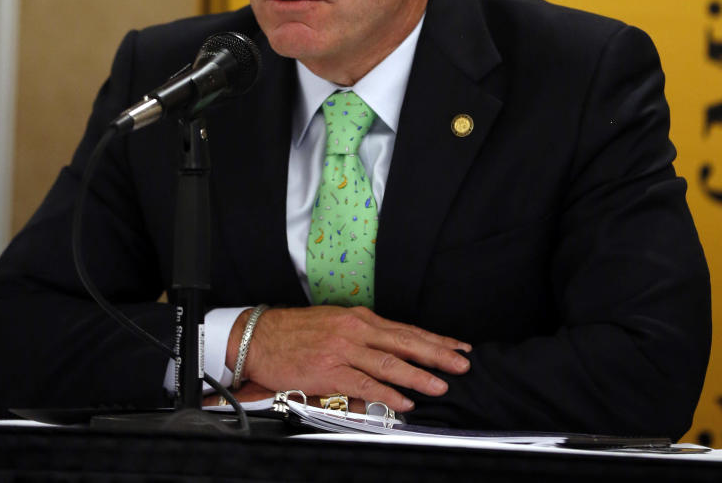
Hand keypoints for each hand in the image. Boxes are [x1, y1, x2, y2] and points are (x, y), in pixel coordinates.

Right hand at [228, 305, 470, 412]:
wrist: (260, 337)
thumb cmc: (297, 333)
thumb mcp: (336, 326)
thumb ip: (364, 342)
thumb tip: (392, 361)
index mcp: (360, 319)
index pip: (406, 329)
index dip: (435, 339)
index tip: (459, 346)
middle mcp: (356, 330)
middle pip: (405, 342)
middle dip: (437, 353)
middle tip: (462, 364)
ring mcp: (343, 350)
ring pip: (388, 363)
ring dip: (417, 375)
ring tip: (439, 385)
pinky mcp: (329, 370)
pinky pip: (363, 384)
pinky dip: (386, 393)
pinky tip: (402, 402)